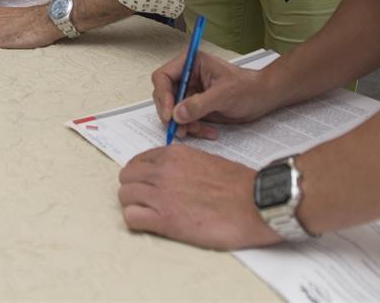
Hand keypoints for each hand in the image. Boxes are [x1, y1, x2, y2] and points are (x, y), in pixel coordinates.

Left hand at [119, 145, 278, 249]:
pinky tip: (151, 224)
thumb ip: (184, 166)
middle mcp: (163, 170)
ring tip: (149, 214)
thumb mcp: (206, 161)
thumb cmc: (239, 185)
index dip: (141, 175)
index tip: (146, 184)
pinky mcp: (165, 219)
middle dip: (133, 188)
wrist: (255, 202)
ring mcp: (161, 194)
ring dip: (134, 205)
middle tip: (146, 200)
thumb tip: (175, 177)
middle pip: (127, 177)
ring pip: (124, 196)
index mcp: (175, 155)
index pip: (139, 160)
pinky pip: (131, 218)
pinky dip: (136, 221)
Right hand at [150, 51, 274, 139]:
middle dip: (172, 114)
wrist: (262, 98)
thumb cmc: (248, 87)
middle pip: (165, 96)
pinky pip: (186, 120)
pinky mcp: (197, 107)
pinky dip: (194, 128)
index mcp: (191, 63)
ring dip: (183, 124)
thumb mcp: (224, 94)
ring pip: (174, 111)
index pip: (163, 77)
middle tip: (180, 128)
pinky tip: (208, 132)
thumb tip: (177, 113)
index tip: (169, 114)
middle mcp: (188, 76)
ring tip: (197, 131)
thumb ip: (200, 104)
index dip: (163, 96)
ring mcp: (191, 93)